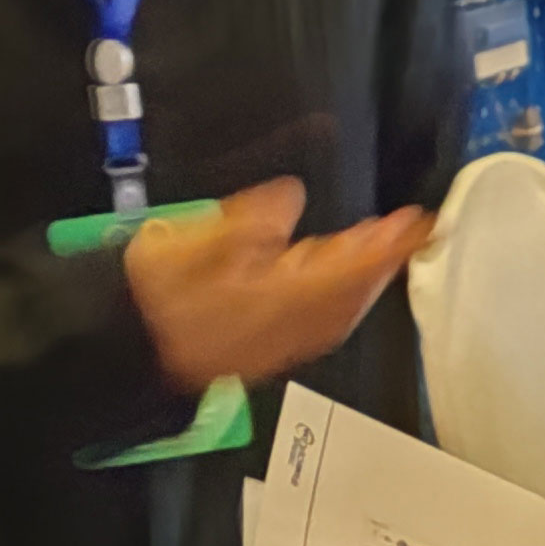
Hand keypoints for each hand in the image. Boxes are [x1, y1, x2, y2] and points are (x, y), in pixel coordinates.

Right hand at [122, 180, 431, 393]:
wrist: (126, 347)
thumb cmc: (151, 297)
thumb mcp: (186, 244)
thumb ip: (243, 222)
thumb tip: (290, 198)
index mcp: (271, 301)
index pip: (346, 272)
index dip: (387, 247)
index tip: (419, 223)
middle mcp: (284, 327)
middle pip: (351, 295)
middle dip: (384, 259)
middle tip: (412, 227)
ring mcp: (277, 340)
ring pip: (340, 309)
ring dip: (367, 276)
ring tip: (383, 242)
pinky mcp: (266, 344)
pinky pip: (321, 319)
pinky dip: (343, 294)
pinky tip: (339, 275)